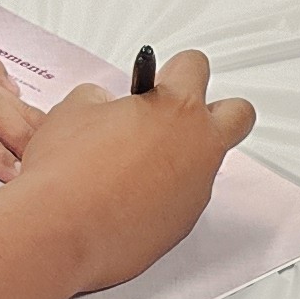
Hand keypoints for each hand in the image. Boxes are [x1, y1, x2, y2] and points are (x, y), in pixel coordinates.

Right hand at [3, 51, 257, 295]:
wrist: (60, 232)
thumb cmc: (67, 173)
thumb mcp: (75, 110)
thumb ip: (103, 100)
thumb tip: (106, 106)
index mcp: (177, 106)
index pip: (196, 67)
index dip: (175, 70)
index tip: (163, 78)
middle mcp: (200, 147)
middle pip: (238, 114)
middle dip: (215, 111)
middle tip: (179, 116)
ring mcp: (197, 189)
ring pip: (209, 163)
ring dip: (186, 158)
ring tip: (139, 165)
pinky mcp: (183, 225)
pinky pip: (186, 200)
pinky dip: (166, 195)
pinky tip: (130, 198)